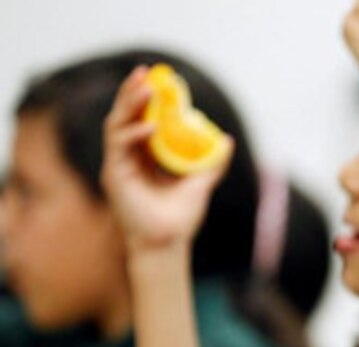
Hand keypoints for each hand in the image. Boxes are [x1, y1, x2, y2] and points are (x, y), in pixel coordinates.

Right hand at [100, 66, 232, 258]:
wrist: (168, 244)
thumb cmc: (180, 218)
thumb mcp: (200, 183)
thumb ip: (212, 163)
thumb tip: (227, 140)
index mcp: (145, 156)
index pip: (141, 119)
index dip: (146, 99)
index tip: (157, 79)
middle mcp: (128, 157)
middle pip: (125, 117)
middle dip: (132, 93)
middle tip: (144, 73)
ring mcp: (119, 165)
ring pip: (117, 125)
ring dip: (130, 106)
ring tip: (147, 90)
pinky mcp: (113, 176)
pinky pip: (118, 147)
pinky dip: (133, 135)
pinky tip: (150, 128)